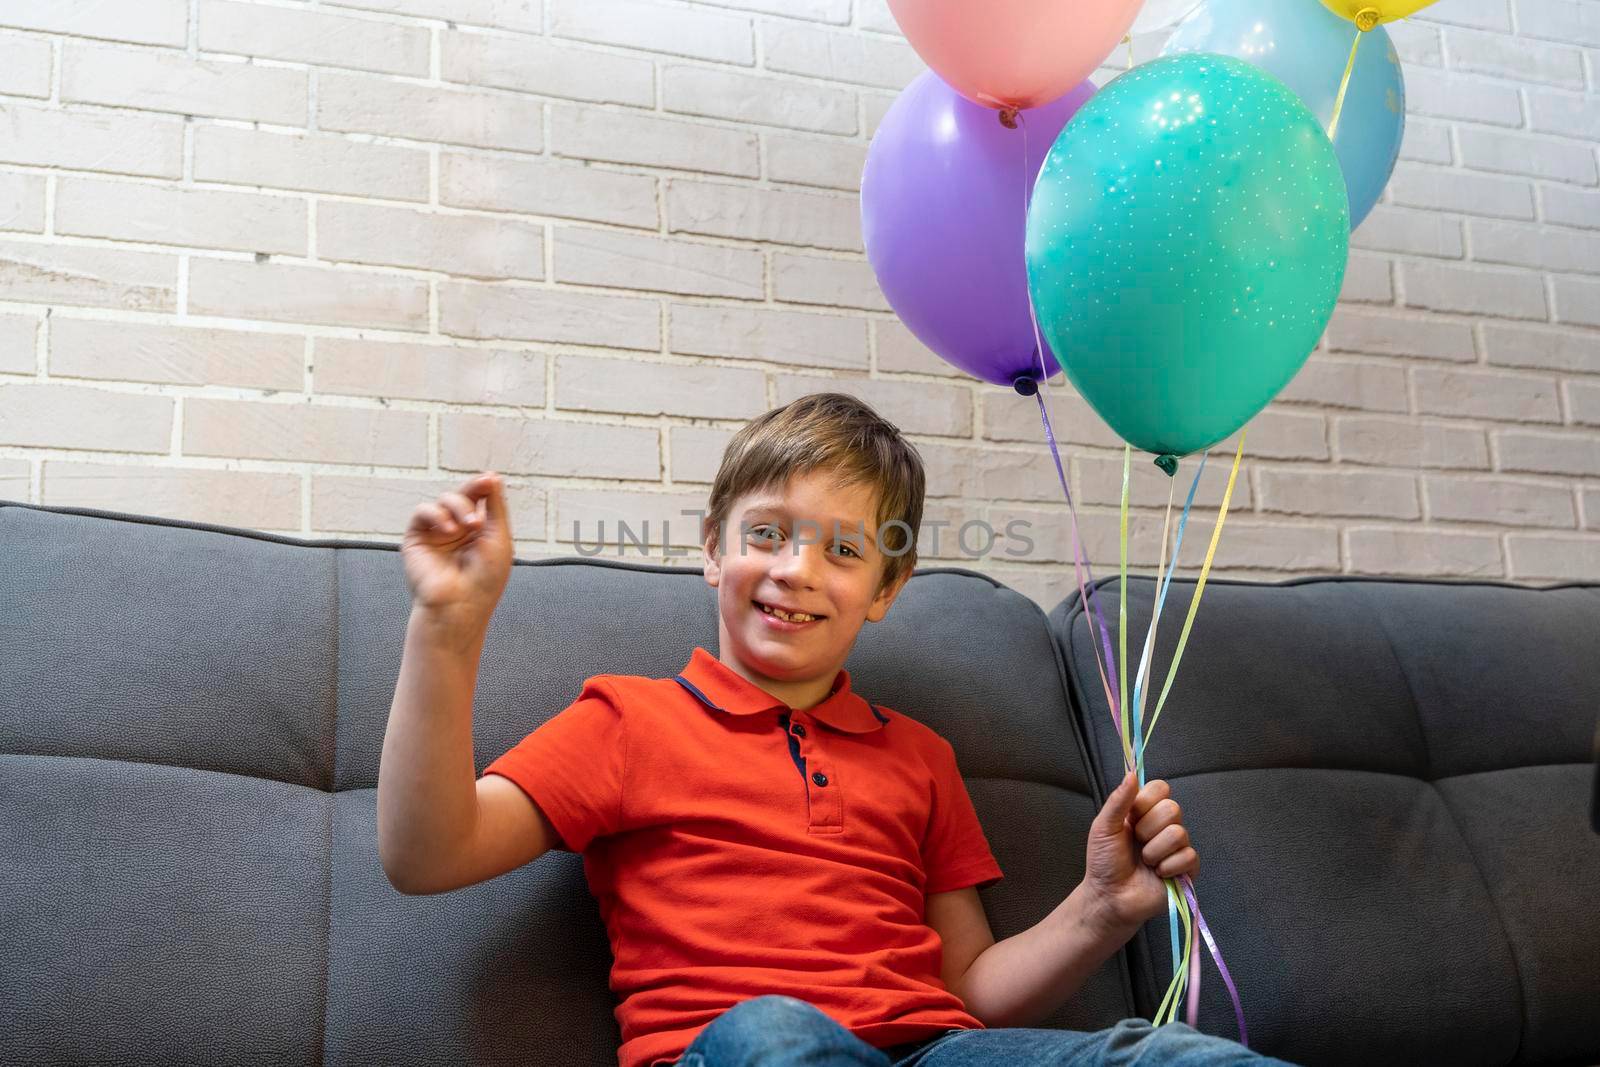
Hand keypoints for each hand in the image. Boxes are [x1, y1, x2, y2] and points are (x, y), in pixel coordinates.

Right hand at [400, 471, 514, 618]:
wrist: (460, 605)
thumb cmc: (485, 578)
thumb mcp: (499, 537)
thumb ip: (495, 506)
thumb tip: (493, 476)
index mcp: (479, 531)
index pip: (480, 500)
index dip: (484, 486)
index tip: (490, 479)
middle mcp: (458, 530)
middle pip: (462, 495)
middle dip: (472, 491)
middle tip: (482, 491)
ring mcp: (437, 534)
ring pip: (444, 500)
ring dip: (459, 506)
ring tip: (470, 525)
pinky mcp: (417, 538)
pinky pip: (423, 512)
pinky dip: (437, 514)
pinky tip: (449, 530)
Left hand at [1081, 771, 1199, 932]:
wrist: (1110, 896)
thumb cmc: (1104, 862)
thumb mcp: (1104, 827)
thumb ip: (1118, 800)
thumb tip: (1132, 773)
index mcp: (1143, 812)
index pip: (1161, 788)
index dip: (1147, 801)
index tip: (1132, 816)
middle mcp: (1162, 826)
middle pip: (1173, 809)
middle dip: (1148, 829)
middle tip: (1137, 843)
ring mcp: (1176, 847)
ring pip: (1179, 834)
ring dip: (1155, 851)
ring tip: (1145, 862)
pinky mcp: (1187, 868)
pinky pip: (1188, 856)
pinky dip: (1168, 867)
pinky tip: (1158, 874)